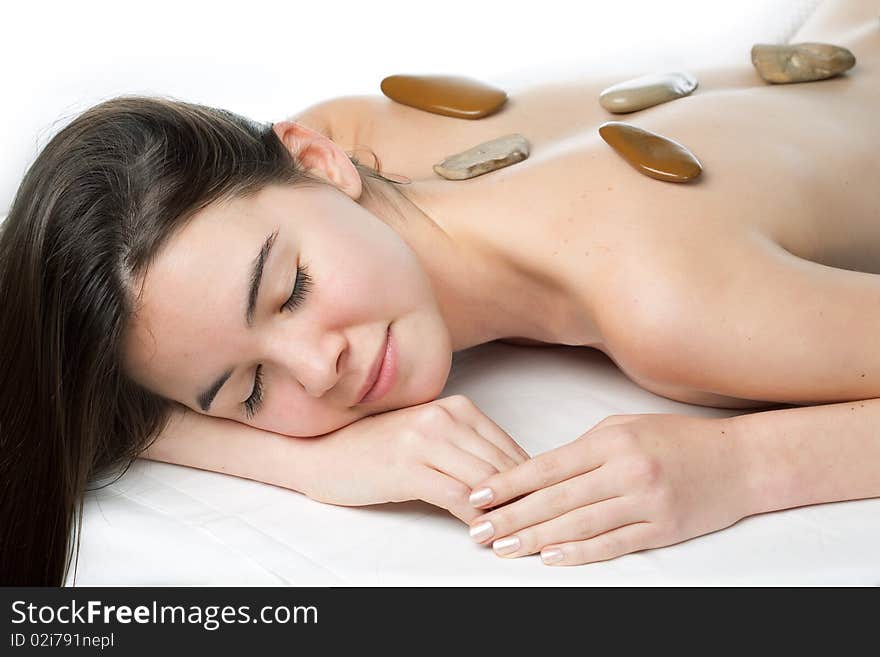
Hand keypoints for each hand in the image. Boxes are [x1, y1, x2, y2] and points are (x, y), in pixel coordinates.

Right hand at [299, 394, 529, 522]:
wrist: (322, 453)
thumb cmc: (376, 449)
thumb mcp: (428, 437)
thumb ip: (467, 449)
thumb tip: (512, 478)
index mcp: (455, 406)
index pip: (509, 447)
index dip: (530, 482)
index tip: (543, 507)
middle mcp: (444, 417)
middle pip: (502, 465)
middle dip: (523, 499)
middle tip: (539, 528)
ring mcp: (425, 440)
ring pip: (483, 482)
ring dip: (503, 513)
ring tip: (517, 536)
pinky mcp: (408, 468)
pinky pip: (456, 497)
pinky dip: (474, 519)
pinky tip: (481, 534)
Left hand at [466, 413, 751, 564]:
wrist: (739, 461)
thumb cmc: (676, 439)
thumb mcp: (625, 427)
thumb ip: (583, 449)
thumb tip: (537, 473)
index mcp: (611, 441)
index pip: (547, 466)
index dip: (508, 483)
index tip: (478, 496)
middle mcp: (626, 470)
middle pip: (556, 499)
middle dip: (512, 516)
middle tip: (478, 531)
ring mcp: (645, 501)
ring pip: (579, 525)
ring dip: (536, 539)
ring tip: (504, 547)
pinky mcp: (662, 528)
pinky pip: (613, 544)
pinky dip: (580, 553)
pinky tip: (551, 558)